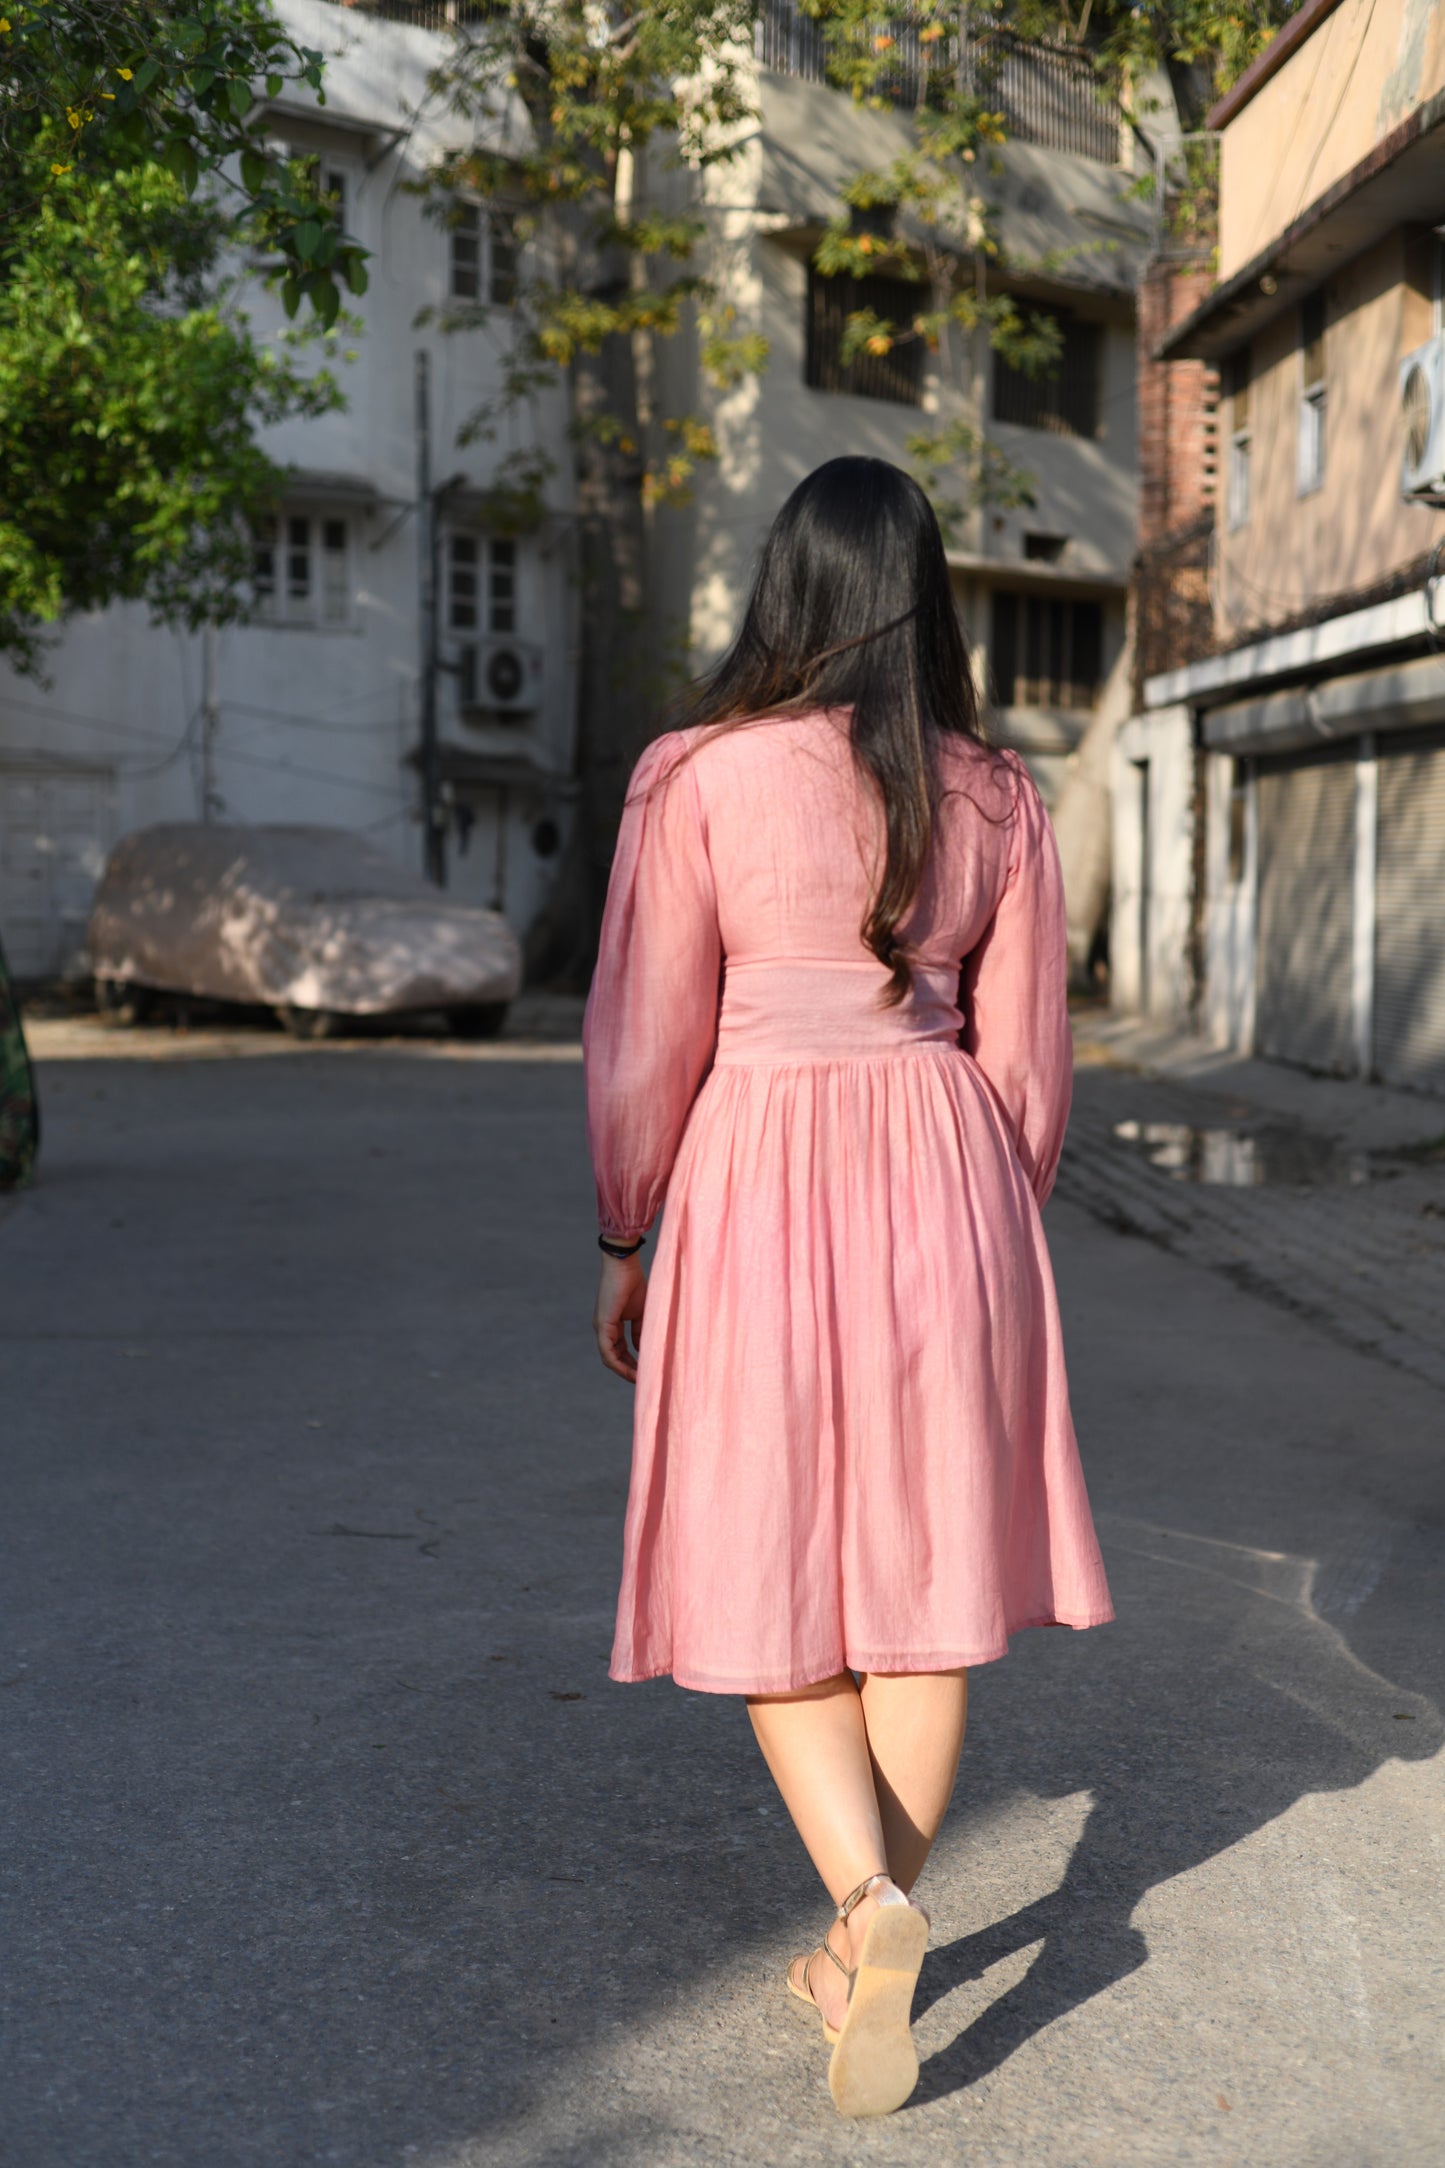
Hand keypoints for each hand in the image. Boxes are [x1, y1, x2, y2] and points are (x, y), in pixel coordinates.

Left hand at [593, 1250, 646, 1383]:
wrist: (625, 1265)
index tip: (645, 1371)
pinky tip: (631, 1371)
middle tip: (643, 1380)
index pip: (620, 1351)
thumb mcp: (641, 1313)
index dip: (632, 1363)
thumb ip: (640, 1332)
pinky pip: (608, 1351)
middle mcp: (604, 1328)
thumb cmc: (634, 1283)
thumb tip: (642, 1350)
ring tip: (639, 1379)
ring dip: (624, 1371)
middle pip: (614, 1358)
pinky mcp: (603, 1324)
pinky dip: (619, 1363)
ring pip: (609, 1358)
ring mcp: (601, 1327)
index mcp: (612, 1325)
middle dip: (629, 1371)